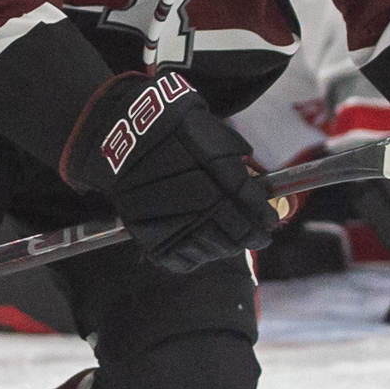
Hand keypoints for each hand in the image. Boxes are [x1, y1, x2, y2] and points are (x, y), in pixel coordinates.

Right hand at [60, 71, 277, 272]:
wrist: (120, 134)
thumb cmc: (169, 127)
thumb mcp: (209, 130)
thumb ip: (235, 158)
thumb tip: (260, 184)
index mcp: (217, 173)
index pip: (254, 208)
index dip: (266, 218)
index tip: (269, 221)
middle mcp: (198, 201)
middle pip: (238, 234)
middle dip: (251, 236)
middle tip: (255, 236)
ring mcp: (174, 222)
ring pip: (214, 250)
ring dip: (226, 247)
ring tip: (226, 239)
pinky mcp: (151, 236)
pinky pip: (183, 261)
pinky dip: (196, 257)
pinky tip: (199, 245)